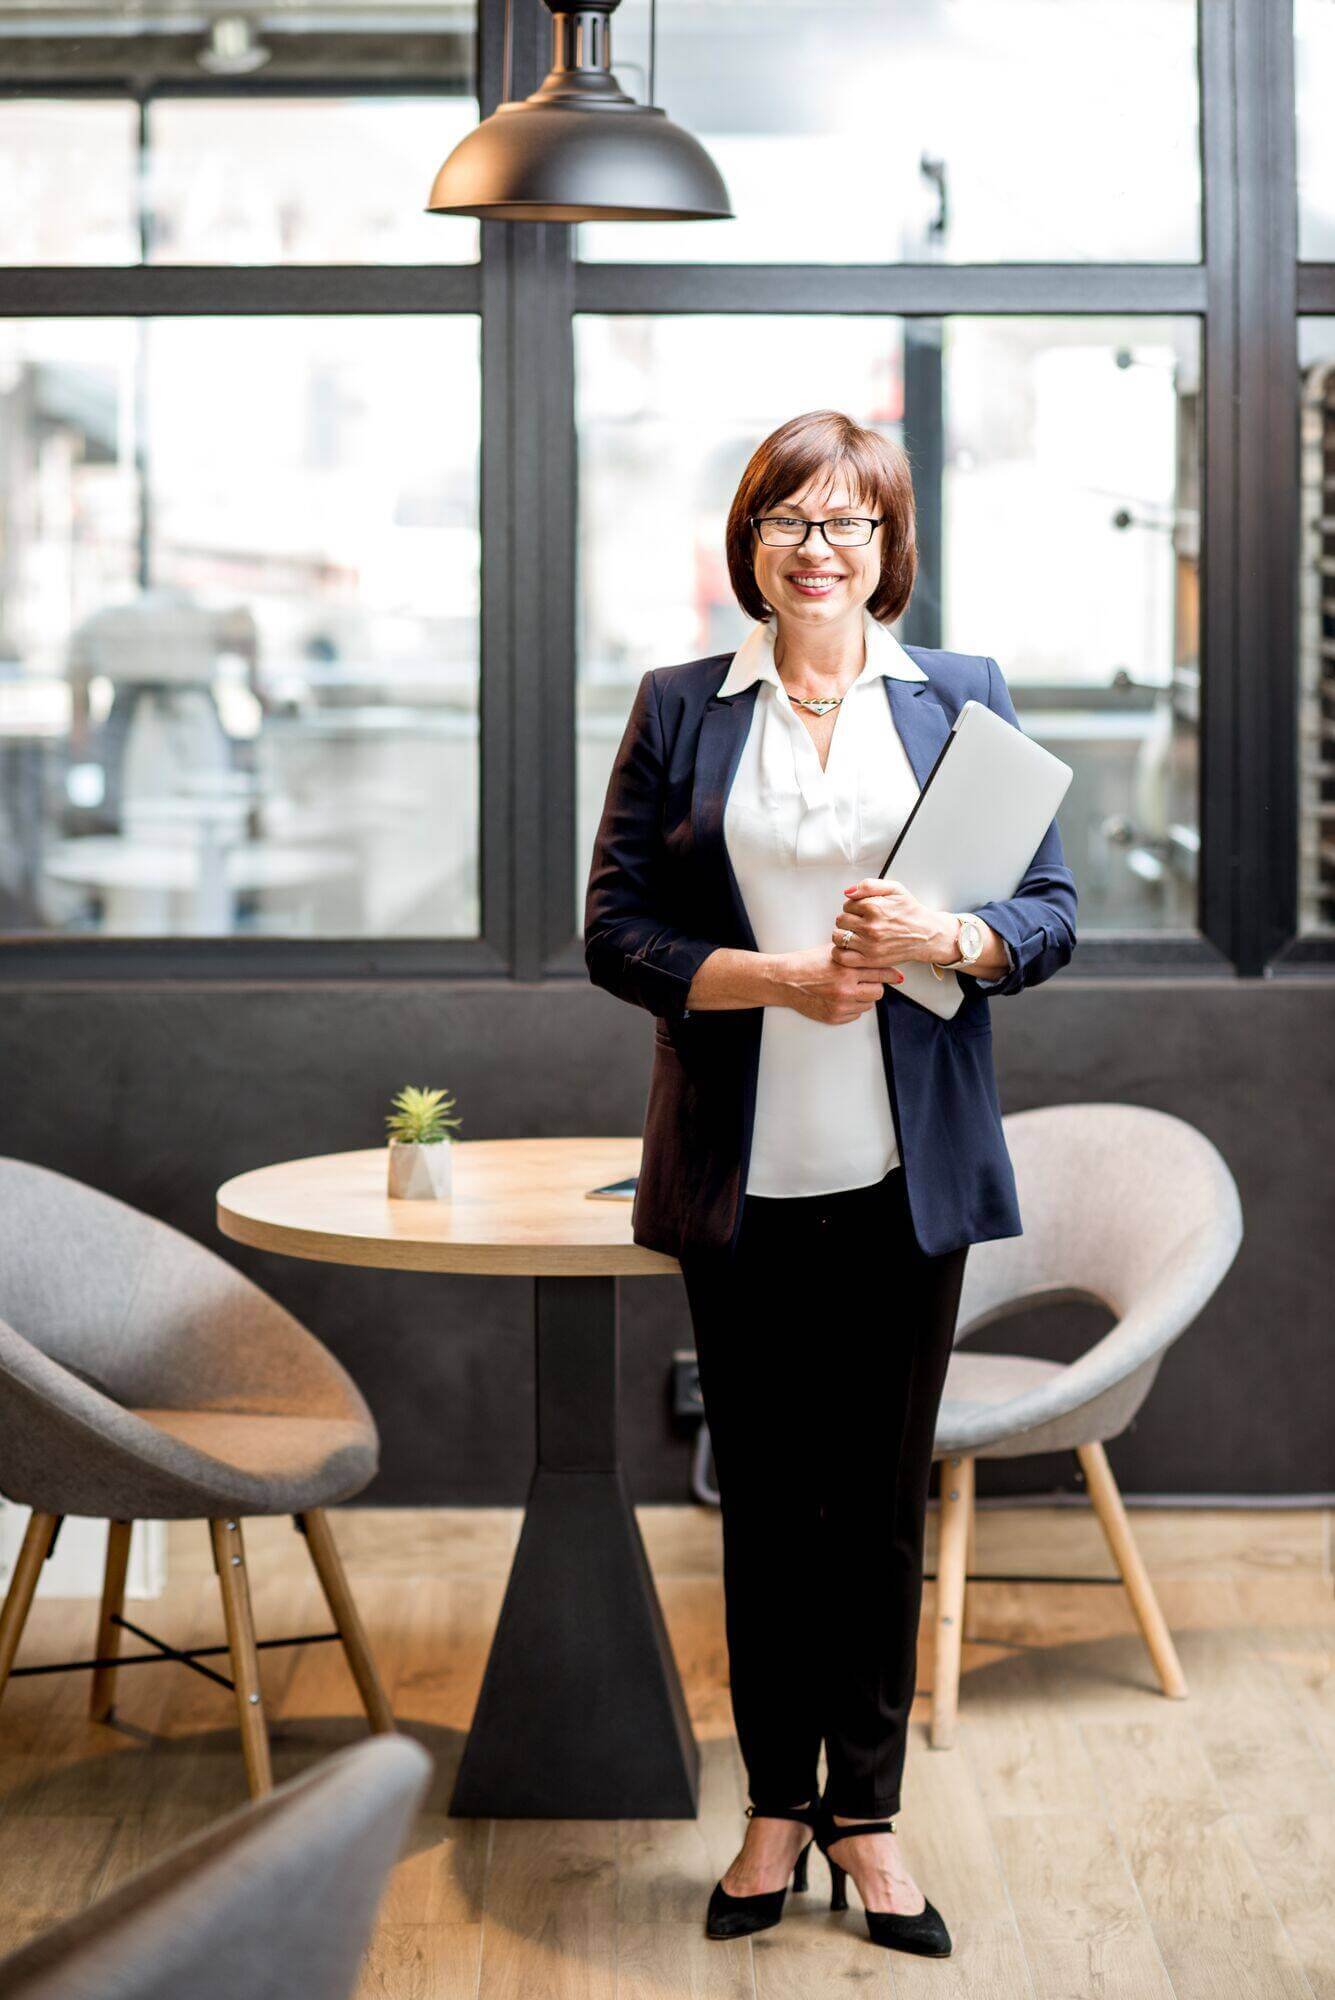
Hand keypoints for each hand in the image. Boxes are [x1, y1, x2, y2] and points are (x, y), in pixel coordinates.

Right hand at [772, 944, 902, 1024]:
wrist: (785, 980)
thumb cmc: (806, 964)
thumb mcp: (832, 952)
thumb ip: (855, 955)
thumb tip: (877, 956)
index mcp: (846, 970)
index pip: (880, 973)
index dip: (891, 974)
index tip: (898, 976)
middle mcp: (845, 990)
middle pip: (878, 992)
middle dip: (875, 985)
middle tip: (866, 980)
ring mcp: (840, 1006)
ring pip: (868, 1005)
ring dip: (863, 997)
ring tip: (849, 988)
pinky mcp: (834, 1018)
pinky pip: (855, 1015)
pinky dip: (852, 1007)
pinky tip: (840, 998)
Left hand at [831, 879, 955, 969]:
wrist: (926, 935)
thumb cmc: (911, 913)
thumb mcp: (895, 889)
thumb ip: (869, 885)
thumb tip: (848, 892)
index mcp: (874, 907)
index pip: (847, 905)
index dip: (854, 907)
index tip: (863, 911)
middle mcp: (870, 926)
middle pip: (841, 920)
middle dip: (848, 920)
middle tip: (860, 922)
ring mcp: (869, 945)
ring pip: (838, 937)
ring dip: (843, 935)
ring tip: (855, 934)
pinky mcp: (869, 960)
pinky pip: (841, 956)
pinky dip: (840, 952)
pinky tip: (850, 947)